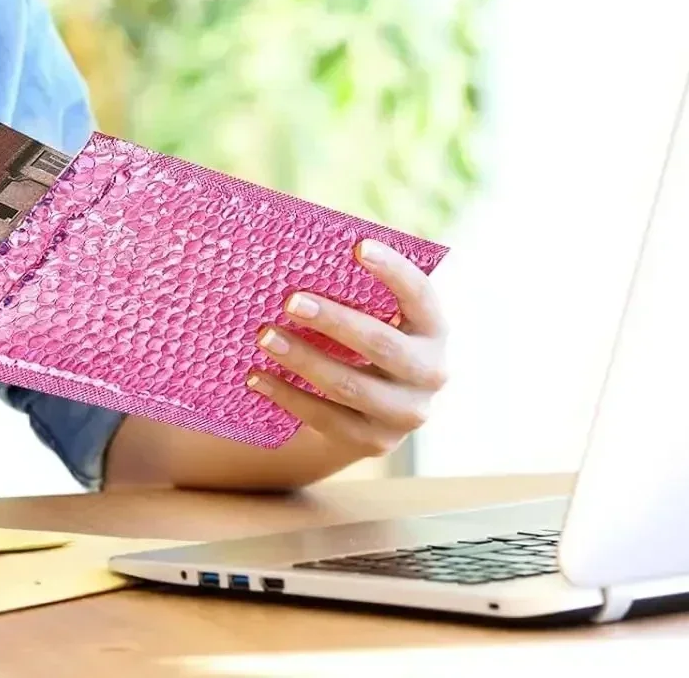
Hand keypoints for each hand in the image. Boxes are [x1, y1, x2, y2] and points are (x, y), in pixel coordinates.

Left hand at [247, 239, 448, 461]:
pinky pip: (326, 418)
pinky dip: (288, 395)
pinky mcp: (374, 441)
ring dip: (303, 359)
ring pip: (350, 385)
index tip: (358, 246)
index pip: (420, 295)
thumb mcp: (372, 314)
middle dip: (335, 321)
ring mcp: (406, 413)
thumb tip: (295, 249)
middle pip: (382, 345)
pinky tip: (256, 376)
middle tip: (290, 301)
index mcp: (432, 329)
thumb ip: (353, 286)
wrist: (370, 411)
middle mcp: (430, 372)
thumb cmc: (363, 338)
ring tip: (264, 336)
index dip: (393, 271)